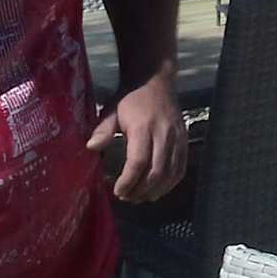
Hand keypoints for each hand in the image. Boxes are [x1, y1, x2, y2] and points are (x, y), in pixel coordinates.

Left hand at [89, 77, 187, 201]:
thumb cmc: (129, 98)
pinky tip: (158, 189)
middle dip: (140, 190)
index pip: (139, 161)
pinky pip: (181, 167)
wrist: (154, 80)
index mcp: (144, 127)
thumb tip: (91, 148)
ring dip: (156, 190)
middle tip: (126, 197)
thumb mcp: (111, 110)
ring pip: (171, 173)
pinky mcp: (185, 140)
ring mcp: (177, 138)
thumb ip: (103, 130)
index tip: (117, 191)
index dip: (128, 181)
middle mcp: (164, 134)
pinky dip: (171, 183)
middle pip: (156, 171)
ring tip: (140, 197)